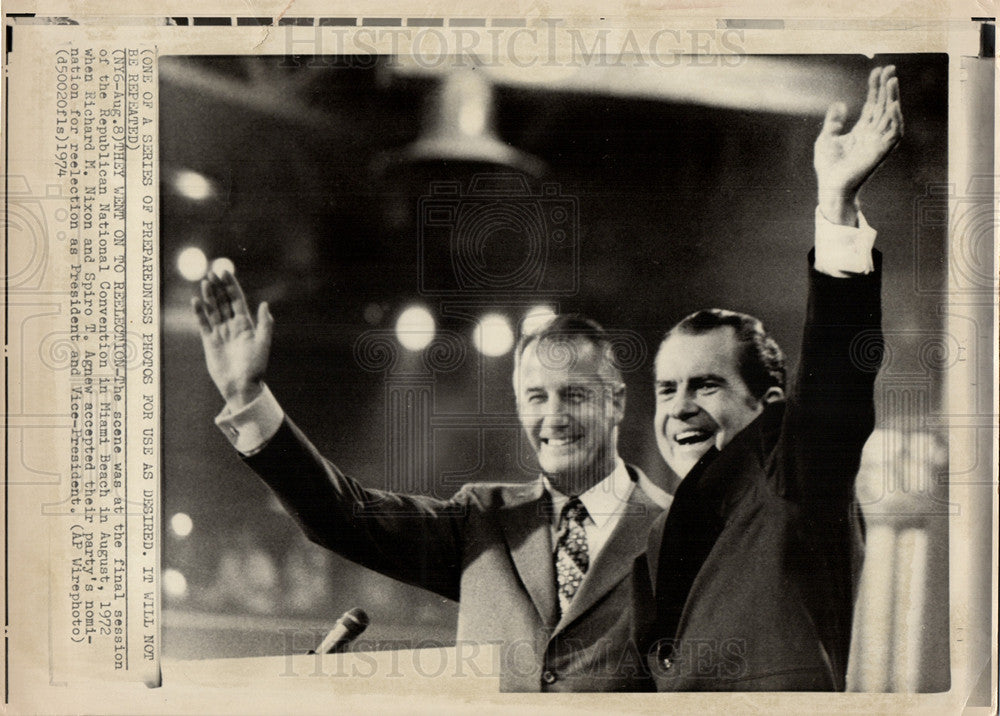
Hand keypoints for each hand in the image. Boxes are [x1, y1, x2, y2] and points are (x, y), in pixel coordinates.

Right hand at [191, 270, 273, 408]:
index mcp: (246, 324)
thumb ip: (264, 324)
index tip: (225, 272)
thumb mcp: (262, 344)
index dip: (231, 286)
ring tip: (204, 283)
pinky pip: (203, 324)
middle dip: (218, 287)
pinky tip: (196, 301)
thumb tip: (265, 304)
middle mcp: (233, 326)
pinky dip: (199, 313)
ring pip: (213, 310)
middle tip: (211, 273)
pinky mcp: (210, 342)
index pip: (237, 300)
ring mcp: (220, 333)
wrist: (241, 386)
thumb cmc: (255, 367)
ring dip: (208, 296)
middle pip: (224, 302)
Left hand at [814, 65, 903, 224]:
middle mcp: (873, 134)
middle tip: (889, 68)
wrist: (830, 186)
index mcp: (862, 130)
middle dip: (887, 87)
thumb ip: (834, 122)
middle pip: (883, 105)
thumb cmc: (829, 167)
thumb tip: (839, 104)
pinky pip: (894, 133)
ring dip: (893, 98)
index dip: (875, 88)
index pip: (873, 104)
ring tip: (892, 81)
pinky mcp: (881, 151)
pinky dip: (895, 119)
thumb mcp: (827, 138)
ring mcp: (878, 142)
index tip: (877, 70)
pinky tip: (891, 105)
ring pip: (891, 115)